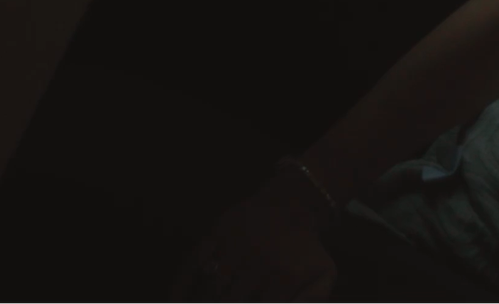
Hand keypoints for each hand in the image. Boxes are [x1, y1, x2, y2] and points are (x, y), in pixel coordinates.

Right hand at [172, 168, 338, 301]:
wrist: (294, 204)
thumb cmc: (305, 248)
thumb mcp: (324, 274)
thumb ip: (314, 299)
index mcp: (286, 276)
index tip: (251, 303)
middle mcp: (259, 261)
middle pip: (232, 301)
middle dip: (231, 301)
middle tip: (231, 298)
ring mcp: (236, 245)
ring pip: (213, 288)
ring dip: (212, 297)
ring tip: (215, 296)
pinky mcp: (218, 232)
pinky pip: (193, 263)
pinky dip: (181, 285)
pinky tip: (174, 300)